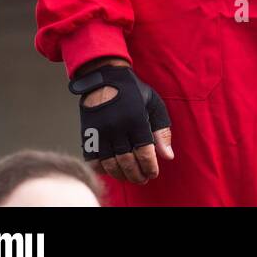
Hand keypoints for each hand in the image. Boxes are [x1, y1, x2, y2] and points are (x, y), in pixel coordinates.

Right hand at [71, 58, 173, 183]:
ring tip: (130, 178)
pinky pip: (93, 159)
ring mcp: (100, 132)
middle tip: (143, 179)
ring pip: (110, 164)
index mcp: (136, 120)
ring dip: (121, 175)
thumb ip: (162, 130)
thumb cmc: (134, 91)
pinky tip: (111, 170)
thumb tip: (168, 156)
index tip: (153, 173)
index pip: (144, 152)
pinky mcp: (88, 135)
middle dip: (137, 174)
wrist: (104, 77)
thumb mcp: (154, 104)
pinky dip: (102, 169)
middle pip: (127, 161)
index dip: (150, 167)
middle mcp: (117, 128)